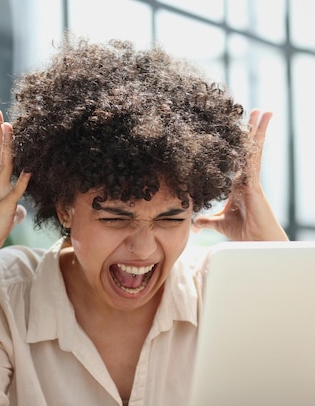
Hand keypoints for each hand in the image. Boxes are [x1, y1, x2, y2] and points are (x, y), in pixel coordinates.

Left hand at [192, 109, 287, 241]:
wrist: (256, 242)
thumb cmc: (242, 232)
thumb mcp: (219, 223)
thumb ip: (207, 220)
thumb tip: (194, 224)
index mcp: (237, 186)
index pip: (237, 160)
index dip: (237, 145)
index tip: (235, 130)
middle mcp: (246, 180)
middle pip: (248, 151)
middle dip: (250, 131)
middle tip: (255, 111)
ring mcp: (251, 181)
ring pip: (253, 151)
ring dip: (258, 131)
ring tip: (264, 112)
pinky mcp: (254, 185)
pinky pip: (253, 161)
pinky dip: (255, 146)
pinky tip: (257, 131)